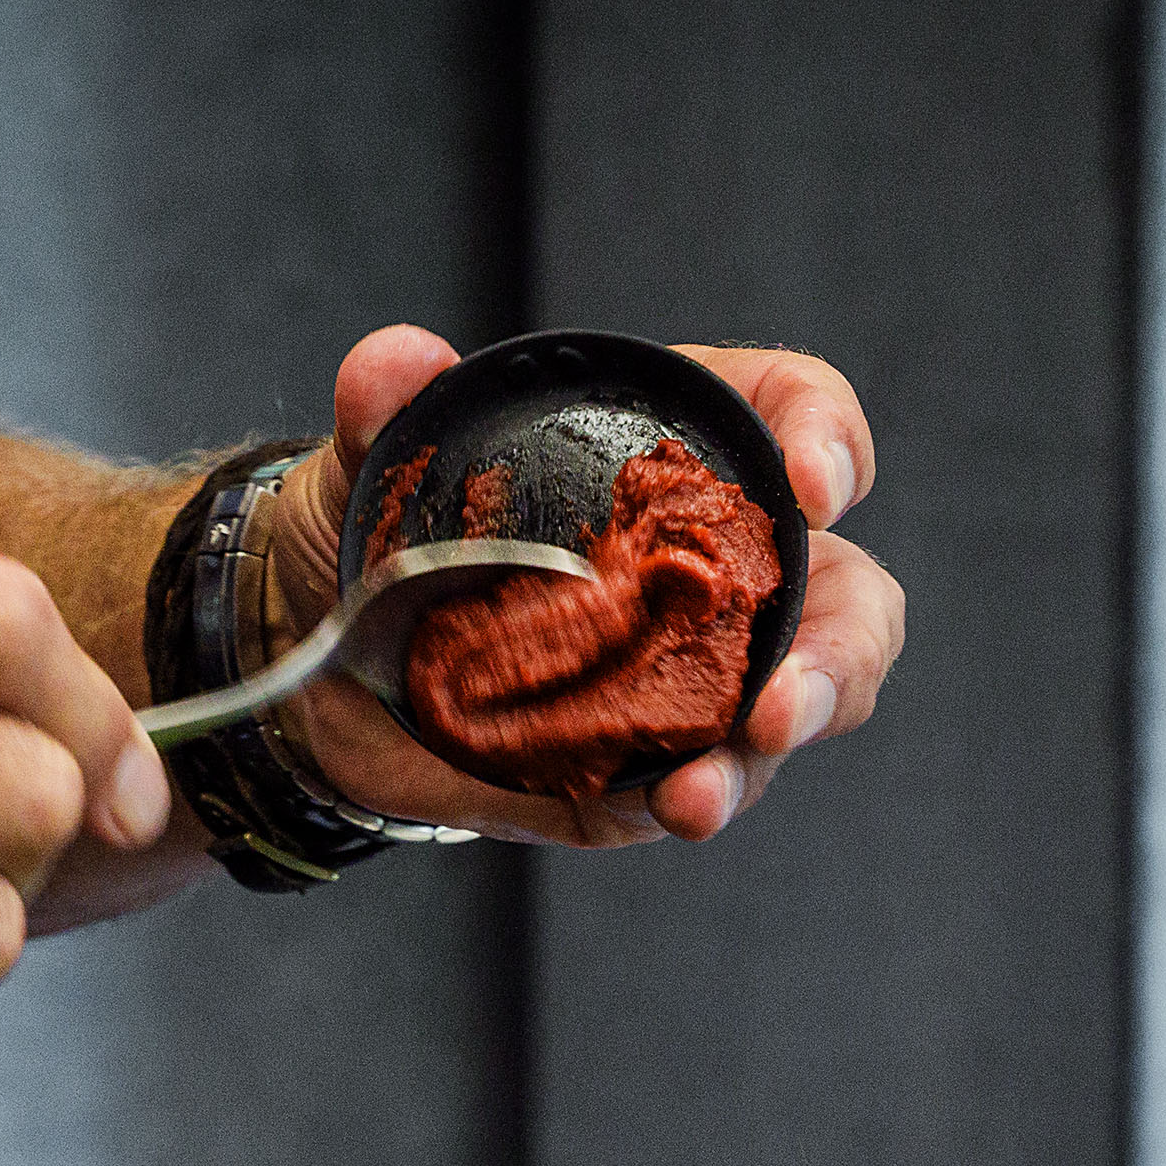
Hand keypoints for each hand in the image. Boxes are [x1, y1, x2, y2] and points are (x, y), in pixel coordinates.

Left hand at [259, 326, 903, 845]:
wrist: (319, 657)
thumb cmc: (379, 529)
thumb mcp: (374, 456)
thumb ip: (386, 406)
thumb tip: (396, 361)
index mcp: (678, 449)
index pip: (796, 414)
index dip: (829, 441)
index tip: (812, 486)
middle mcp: (713, 565)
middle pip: (845, 599)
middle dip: (835, 654)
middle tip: (779, 702)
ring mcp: (691, 673)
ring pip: (793, 709)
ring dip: (760, 753)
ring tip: (702, 792)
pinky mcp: (647, 762)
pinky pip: (697, 783)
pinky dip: (691, 797)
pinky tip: (667, 804)